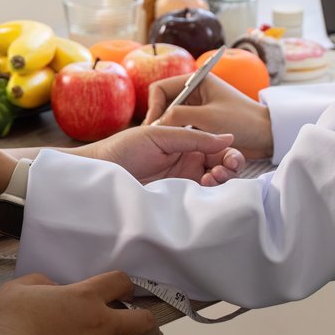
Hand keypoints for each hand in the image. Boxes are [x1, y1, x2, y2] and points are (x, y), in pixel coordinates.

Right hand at [0, 271, 162, 334]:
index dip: (124, 285)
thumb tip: (55, 289)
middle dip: (148, 323)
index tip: (125, 292)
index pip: (120, 282)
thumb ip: (44, 283)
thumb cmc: (7, 326)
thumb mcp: (19, 289)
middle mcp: (99, 326)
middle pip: (141, 321)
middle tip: (150, 329)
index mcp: (84, 297)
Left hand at [76, 125, 246, 185]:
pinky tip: (207, 190)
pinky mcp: (177, 199)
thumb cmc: (124, 148)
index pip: (217, 146)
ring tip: (213, 179)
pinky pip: (200, 198)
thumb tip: (228, 137)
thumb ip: (194, 137)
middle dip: (229, 167)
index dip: (229, 152)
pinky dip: (210, 196)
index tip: (232, 158)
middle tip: (225, 171)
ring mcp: (183, 181)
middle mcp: (188, 161)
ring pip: (214, 182)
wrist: (101, 173)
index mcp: (186, 142)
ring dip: (222, 180)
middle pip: (220, 164)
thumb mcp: (160, 136)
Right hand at [143, 73, 273, 161]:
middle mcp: (196, 92)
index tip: (154, 127)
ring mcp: (199, 108)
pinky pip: (182, 128)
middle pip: (164, 104)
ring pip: (172, 118)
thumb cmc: (242, 121)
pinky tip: (176, 148)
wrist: (266, 135)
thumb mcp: (206, 118)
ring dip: (169, 130)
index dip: (154, 107)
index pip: (160, 88)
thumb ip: (179, 116)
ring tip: (165, 146)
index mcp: (197, 81)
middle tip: (156, 139)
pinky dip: (178, 136)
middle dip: (160, 121)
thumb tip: (157, 124)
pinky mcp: (202, 123)